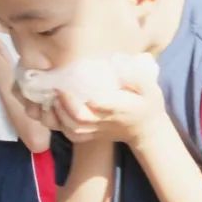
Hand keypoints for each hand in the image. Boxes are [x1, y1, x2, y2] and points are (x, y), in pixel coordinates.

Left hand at [50, 63, 167, 146]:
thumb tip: (119, 65)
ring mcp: (98, 130)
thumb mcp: (150, 87)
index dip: (82, 95)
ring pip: (73, 128)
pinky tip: (54, 112)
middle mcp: (107, 121)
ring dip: (59, 114)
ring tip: (52, 98)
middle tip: (56, 87)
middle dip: (65, 103)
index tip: (69, 81)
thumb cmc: (147, 104)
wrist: (147, 130)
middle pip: (80, 117)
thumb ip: (137, 76)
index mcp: (120, 107)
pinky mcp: (92, 136)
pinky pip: (73, 135)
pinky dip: (60, 126)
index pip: (99, 103)